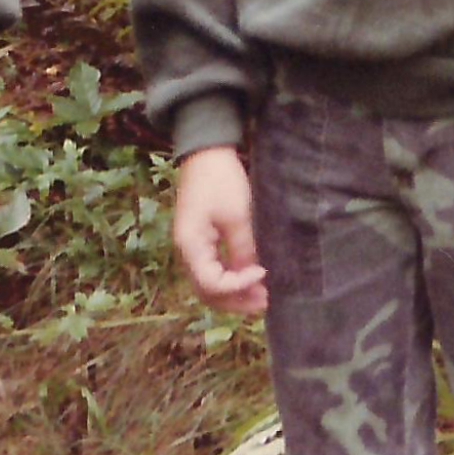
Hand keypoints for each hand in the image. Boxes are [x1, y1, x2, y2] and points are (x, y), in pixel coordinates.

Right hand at [173, 145, 268, 314]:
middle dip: (237, 301)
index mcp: (191, 247)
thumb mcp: (237, 215)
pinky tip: (251, 279)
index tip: (263, 273)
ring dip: (234, 294)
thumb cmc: (221, 180)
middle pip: (208, 293)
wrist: (206, 153)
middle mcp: (186, 253)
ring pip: (210, 285)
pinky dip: (231, 280)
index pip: (212, 284)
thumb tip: (256, 277)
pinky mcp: (201, 242)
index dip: (239, 286)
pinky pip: (213, 271)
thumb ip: (244, 249)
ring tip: (262, 296)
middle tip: (267, 302)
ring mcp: (192, 249)